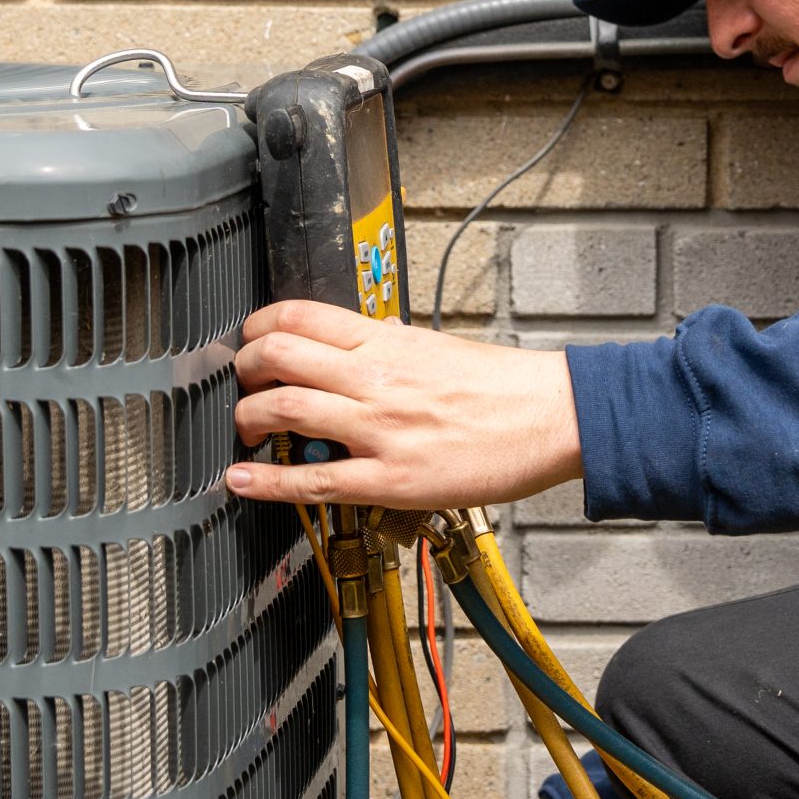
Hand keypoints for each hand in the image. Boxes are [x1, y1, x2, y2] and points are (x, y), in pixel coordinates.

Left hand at [226, 300, 583, 508]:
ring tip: (248, 431)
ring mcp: (380, 428)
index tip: (250, 342)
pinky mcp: (391, 478)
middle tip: (245, 385)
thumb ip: (394, 347)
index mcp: (388, 342)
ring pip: (283, 411)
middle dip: (244, 371)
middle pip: (276, 357)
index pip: (298, 316)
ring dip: (247, 420)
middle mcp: (376, 379)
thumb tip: (366, 341)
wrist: (554, 418)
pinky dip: (267, 481)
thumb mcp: (441, 348)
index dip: (257, 327)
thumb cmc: (510, 387)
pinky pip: (313, 481)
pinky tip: (243, 481)